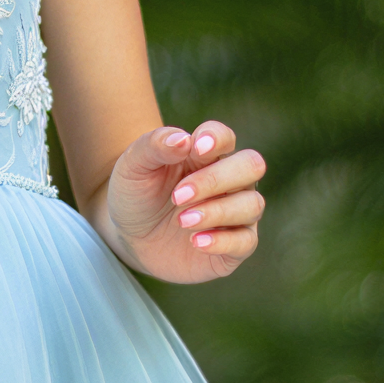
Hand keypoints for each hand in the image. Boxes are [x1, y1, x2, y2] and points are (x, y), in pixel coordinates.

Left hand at [97, 119, 265, 283]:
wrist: (130, 238)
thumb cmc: (137, 194)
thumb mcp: (133, 167)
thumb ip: (154, 146)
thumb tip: (184, 139)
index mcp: (206, 155)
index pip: (224, 137)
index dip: (216, 139)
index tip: (195, 149)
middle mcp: (229, 181)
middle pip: (251, 165)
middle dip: (216, 179)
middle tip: (178, 196)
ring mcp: (235, 213)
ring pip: (252, 204)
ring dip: (217, 211)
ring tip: (181, 221)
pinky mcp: (234, 246)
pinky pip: (247, 241)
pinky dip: (223, 241)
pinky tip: (196, 241)